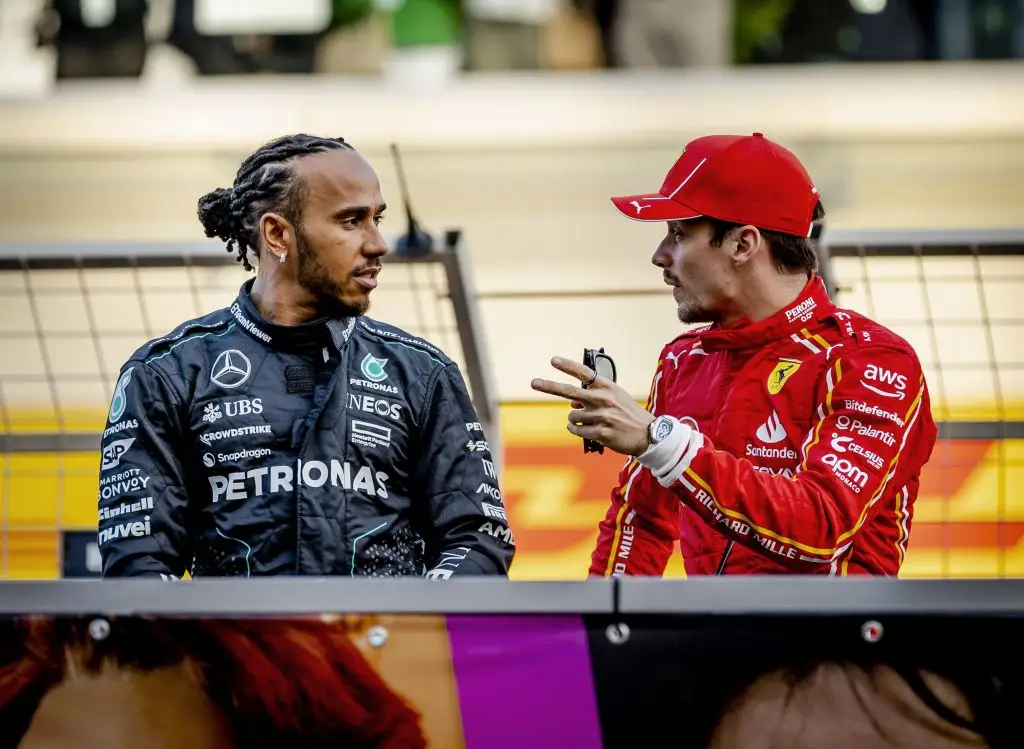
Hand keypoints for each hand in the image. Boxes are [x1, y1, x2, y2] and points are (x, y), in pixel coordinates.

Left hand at [531, 356, 654, 456]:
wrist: (648, 434)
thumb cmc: (628, 413)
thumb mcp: (616, 397)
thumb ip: (593, 396)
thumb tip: (571, 402)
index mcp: (607, 387)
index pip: (585, 373)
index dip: (568, 366)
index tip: (553, 360)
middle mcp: (603, 399)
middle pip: (570, 392)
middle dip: (549, 386)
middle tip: (534, 382)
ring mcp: (602, 416)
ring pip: (572, 415)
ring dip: (575, 418)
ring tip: (590, 421)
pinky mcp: (600, 432)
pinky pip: (576, 429)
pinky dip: (576, 430)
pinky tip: (587, 430)